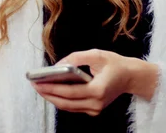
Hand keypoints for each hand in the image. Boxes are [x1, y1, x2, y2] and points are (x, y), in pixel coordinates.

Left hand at [31, 49, 157, 116]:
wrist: (131, 77)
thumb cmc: (115, 64)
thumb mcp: (96, 54)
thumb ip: (76, 58)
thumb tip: (57, 65)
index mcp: (98, 90)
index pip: (69, 92)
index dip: (51, 87)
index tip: (37, 82)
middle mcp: (96, 103)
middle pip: (65, 102)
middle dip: (47, 93)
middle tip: (33, 84)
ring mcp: (95, 109)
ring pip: (68, 107)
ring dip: (52, 97)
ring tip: (39, 87)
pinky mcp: (94, 110)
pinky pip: (73, 107)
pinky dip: (61, 99)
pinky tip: (51, 90)